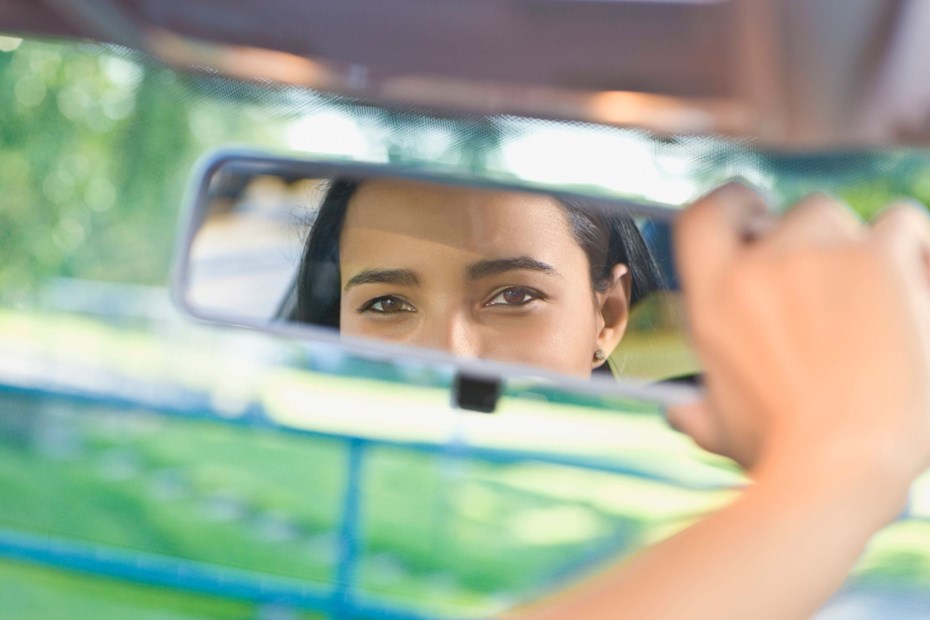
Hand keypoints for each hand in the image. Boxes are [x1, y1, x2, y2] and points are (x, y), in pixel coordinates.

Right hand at [667, 183, 929, 519]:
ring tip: (882, 297)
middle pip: (792, 217)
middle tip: (838, 285)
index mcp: (713, 301)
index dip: (733, 204)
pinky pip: (900, 224)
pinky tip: (921, 288)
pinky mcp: (875, 259)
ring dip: (861, 245)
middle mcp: (757, 268)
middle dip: (814, 241)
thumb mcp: (726, 430)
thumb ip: (699, 414)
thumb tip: (679, 415)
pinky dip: (914, 248)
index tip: (753, 209)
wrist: (842, 465)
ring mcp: (815, 257)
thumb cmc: (785, 456)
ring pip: (842, 218)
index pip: (704, 216)